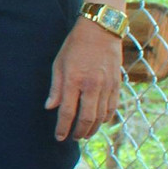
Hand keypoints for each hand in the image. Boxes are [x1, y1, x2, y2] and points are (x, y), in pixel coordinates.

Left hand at [46, 17, 122, 140]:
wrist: (101, 30)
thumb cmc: (75, 46)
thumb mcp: (58, 64)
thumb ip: (55, 88)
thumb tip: (49, 108)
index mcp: (74, 80)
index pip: (67, 112)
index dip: (63, 127)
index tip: (59, 137)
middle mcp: (92, 85)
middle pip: (86, 118)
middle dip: (78, 132)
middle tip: (72, 138)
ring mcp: (107, 86)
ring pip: (101, 116)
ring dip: (93, 129)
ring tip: (84, 134)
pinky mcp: (117, 84)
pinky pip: (112, 107)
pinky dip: (106, 118)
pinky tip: (99, 122)